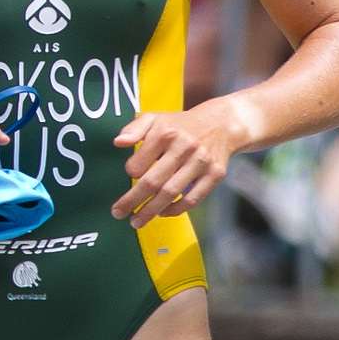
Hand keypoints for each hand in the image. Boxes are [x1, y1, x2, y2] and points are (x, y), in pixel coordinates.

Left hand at [110, 100, 247, 226]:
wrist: (220, 124)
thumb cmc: (179, 125)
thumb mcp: (154, 118)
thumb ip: (133, 129)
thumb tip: (118, 143)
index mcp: (165, 133)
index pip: (140, 163)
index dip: (130, 172)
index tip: (129, 175)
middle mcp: (184, 147)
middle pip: (153, 182)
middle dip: (133, 201)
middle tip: (118, 213)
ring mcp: (201, 162)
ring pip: (171, 193)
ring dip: (151, 211)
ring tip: (136, 222)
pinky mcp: (215, 174)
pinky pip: (193, 199)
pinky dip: (176, 209)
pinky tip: (162, 213)